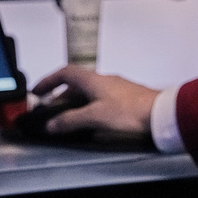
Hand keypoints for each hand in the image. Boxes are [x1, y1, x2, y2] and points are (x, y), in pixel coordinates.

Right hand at [30, 65, 158, 135]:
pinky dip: (87, 106)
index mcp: (93, 79)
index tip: (37, 91)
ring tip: (66, 117)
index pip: (65, 73)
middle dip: (59, 95)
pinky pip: (98, 98)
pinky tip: (89, 119)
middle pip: (75, 84)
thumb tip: (51, 124)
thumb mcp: (95, 117)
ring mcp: (114, 88)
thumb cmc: (130, 111)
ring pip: (87, 92)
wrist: (160, 113)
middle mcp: (103, 80)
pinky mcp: (124, 98)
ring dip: (73, 102)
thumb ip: (71, 120)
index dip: (48, 81)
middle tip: (49, 109)